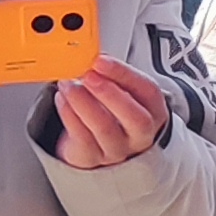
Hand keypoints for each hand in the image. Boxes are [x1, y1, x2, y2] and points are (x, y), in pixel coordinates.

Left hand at [48, 58, 171, 170]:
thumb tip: (91, 57)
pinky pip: (81, 137)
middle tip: (88, 74)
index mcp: (153, 112)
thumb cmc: (115, 114)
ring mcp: (117, 149)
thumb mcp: (123, 93)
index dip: (124, 74)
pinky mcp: (92, 158)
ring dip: (83, 101)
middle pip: (134, 117)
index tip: (101, 60)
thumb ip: (113, 76)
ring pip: (104, 128)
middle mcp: (140, 134)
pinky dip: (68, 114)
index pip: (147, 92)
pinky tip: (62, 98)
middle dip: (109, 93)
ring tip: (68, 83)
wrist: (102, 146)